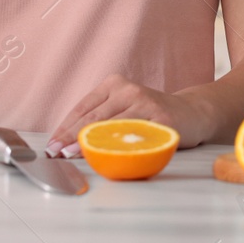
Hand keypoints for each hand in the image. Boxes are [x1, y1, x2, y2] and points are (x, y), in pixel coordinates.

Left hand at [45, 75, 218, 155]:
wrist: (191, 112)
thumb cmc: (151, 115)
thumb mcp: (123, 109)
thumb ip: (101, 120)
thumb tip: (67, 143)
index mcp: (115, 84)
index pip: (83, 108)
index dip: (65, 128)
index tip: (51, 146)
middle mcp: (129, 90)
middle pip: (94, 118)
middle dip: (72, 138)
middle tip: (56, 154)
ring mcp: (147, 103)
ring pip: (112, 127)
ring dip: (90, 145)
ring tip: (73, 157)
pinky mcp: (162, 120)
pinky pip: (136, 138)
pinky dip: (119, 149)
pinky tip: (107, 158)